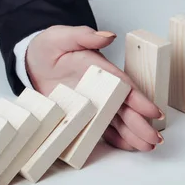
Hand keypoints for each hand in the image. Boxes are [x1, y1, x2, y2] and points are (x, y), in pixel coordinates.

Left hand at [26, 25, 164, 151]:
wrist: (31, 60)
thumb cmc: (48, 46)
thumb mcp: (62, 36)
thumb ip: (84, 36)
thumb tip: (107, 36)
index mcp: (101, 69)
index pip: (124, 86)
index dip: (139, 100)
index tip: (153, 113)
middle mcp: (100, 87)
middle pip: (124, 107)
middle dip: (139, 123)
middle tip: (153, 140)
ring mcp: (92, 101)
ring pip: (116, 120)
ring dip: (131, 134)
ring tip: (146, 147)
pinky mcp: (81, 111)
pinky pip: (99, 126)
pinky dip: (112, 136)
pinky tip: (127, 146)